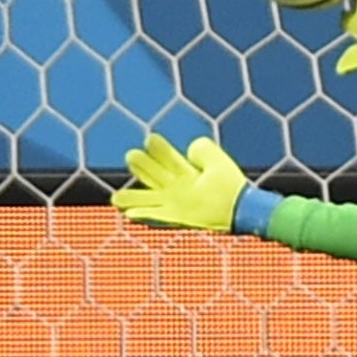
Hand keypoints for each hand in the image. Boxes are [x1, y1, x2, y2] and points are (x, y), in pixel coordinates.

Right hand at [111, 134, 248, 232]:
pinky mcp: (177, 217)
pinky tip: (128, 215)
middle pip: (154, 175)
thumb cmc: (231, 185)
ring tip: (115, 198)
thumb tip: (189, 149)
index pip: (167, 158)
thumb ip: (202, 150)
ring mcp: (175, 203)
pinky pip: (156, 217)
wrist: (241, 207)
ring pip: (148, 199)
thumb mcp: (216, 160)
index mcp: (186, 172)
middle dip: (143, 166)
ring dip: (132, 198)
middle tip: (130, 155)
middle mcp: (177, 188)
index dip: (159, 149)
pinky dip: (143, 216)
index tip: (150, 139)